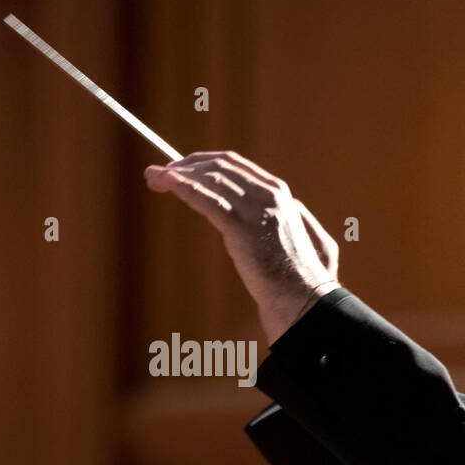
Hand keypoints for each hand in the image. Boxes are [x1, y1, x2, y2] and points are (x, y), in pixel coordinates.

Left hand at [144, 150, 339, 343]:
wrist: (305, 301)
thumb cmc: (308, 279)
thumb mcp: (311, 238)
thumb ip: (298, 218)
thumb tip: (293, 206)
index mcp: (279, 194)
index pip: (234, 165)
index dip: (203, 163)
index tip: (182, 169)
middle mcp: (268, 194)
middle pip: (218, 167)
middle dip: (185, 165)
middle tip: (159, 173)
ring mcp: (256, 210)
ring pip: (209, 179)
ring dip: (177, 175)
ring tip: (153, 177)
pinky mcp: (242, 230)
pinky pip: (207, 200)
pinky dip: (183, 188)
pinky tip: (166, 183)